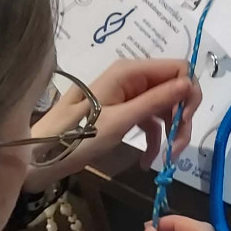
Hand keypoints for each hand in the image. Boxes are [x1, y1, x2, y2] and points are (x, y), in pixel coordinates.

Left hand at [26, 60, 201, 189]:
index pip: (178, 68)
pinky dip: (153, 140)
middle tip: (177, 147)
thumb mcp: (120, 120)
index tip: (186, 121)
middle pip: (174, 89)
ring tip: (166, 159)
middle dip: (181, 118)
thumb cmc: (77, 135)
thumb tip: (189, 83)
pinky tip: (147, 162)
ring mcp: (127, 94)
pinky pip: (149, 121)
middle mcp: (131, 77)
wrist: (42, 154)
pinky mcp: (123, 111)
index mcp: (130, 71)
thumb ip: (155, 101)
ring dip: (170, 132)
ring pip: (165, 107)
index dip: (188, 92)